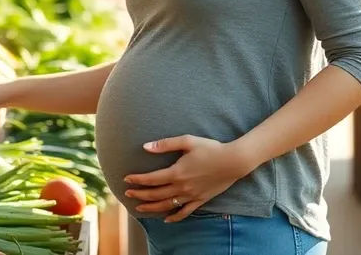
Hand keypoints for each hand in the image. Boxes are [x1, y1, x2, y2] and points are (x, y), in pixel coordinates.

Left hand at [123, 135, 260, 222]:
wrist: (234, 161)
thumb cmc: (211, 148)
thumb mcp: (187, 141)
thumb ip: (166, 144)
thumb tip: (146, 147)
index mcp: (177, 172)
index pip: (151, 179)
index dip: (137, 180)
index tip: (126, 179)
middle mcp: (182, 187)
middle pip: (156, 194)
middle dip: (140, 195)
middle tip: (127, 194)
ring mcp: (191, 195)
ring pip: (167, 205)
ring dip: (152, 207)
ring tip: (140, 208)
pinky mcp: (200, 200)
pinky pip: (185, 212)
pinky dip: (174, 217)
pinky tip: (166, 219)